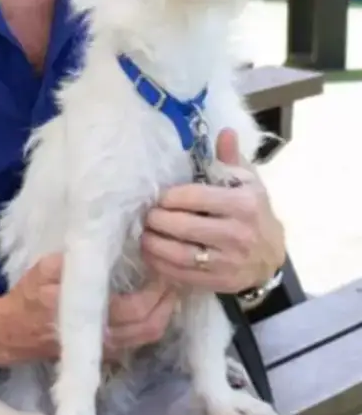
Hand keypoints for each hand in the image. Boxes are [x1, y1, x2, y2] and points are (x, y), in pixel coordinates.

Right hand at [0, 254, 178, 363]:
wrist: (11, 332)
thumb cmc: (27, 297)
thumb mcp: (44, 269)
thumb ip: (75, 261)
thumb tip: (105, 244)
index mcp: (89, 316)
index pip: (138, 308)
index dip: (158, 290)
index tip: (165, 265)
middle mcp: (103, 339)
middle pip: (151, 326)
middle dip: (169, 300)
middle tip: (175, 273)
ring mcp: (106, 349)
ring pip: (149, 335)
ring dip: (165, 311)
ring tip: (170, 284)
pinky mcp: (106, 352)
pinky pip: (140, 339)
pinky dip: (153, 320)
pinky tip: (154, 299)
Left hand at [140, 128, 285, 293]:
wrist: (272, 257)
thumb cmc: (254, 212)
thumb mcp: (248, 182)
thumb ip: (231, 158)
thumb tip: (224, 131)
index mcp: (243, 204)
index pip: (195, 197)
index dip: (169, 197)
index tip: (158, 197)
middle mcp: (237, 234)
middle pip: (183, 226)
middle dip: (157, 220)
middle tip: (146, 215)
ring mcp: (228, 262)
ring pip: (179, 254)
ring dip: (153, 244)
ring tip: (143, 234)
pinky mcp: (220, 282)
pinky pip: (182, 275)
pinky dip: (161, 265)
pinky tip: (151, 254)